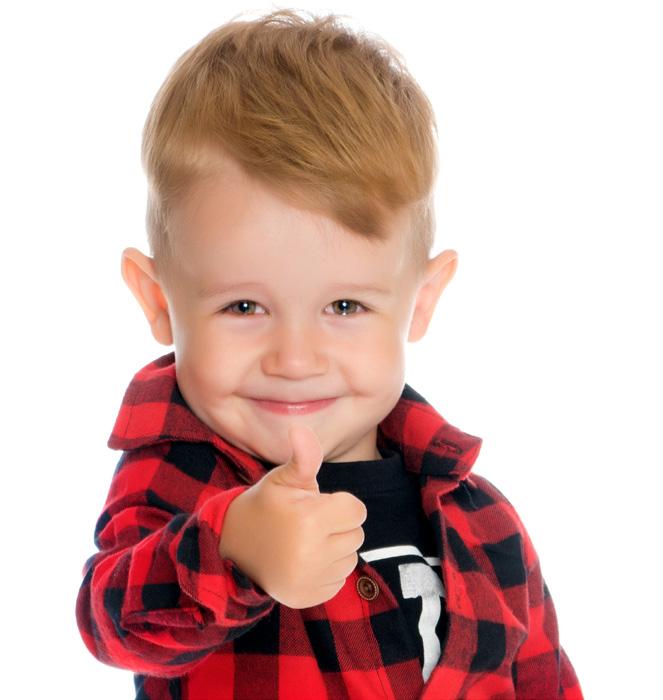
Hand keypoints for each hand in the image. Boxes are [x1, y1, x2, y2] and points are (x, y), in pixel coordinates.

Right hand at [218, 423, 367, 608]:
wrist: (233, 547)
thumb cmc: (267, 506)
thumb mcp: (283, 479)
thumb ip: (303, 457)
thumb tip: (300, 428)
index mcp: (309, 519)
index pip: (357, 510)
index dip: (339, 504)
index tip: (316, 504)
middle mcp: (312, 553)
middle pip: (356, 534)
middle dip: (337, 526)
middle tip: (308, 523)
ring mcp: (309, 580)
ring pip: (350, 558)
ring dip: (334, 548)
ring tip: (305, 541)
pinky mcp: (308, 598)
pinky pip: (338, 580)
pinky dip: (326, 571)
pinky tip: (303, 561)